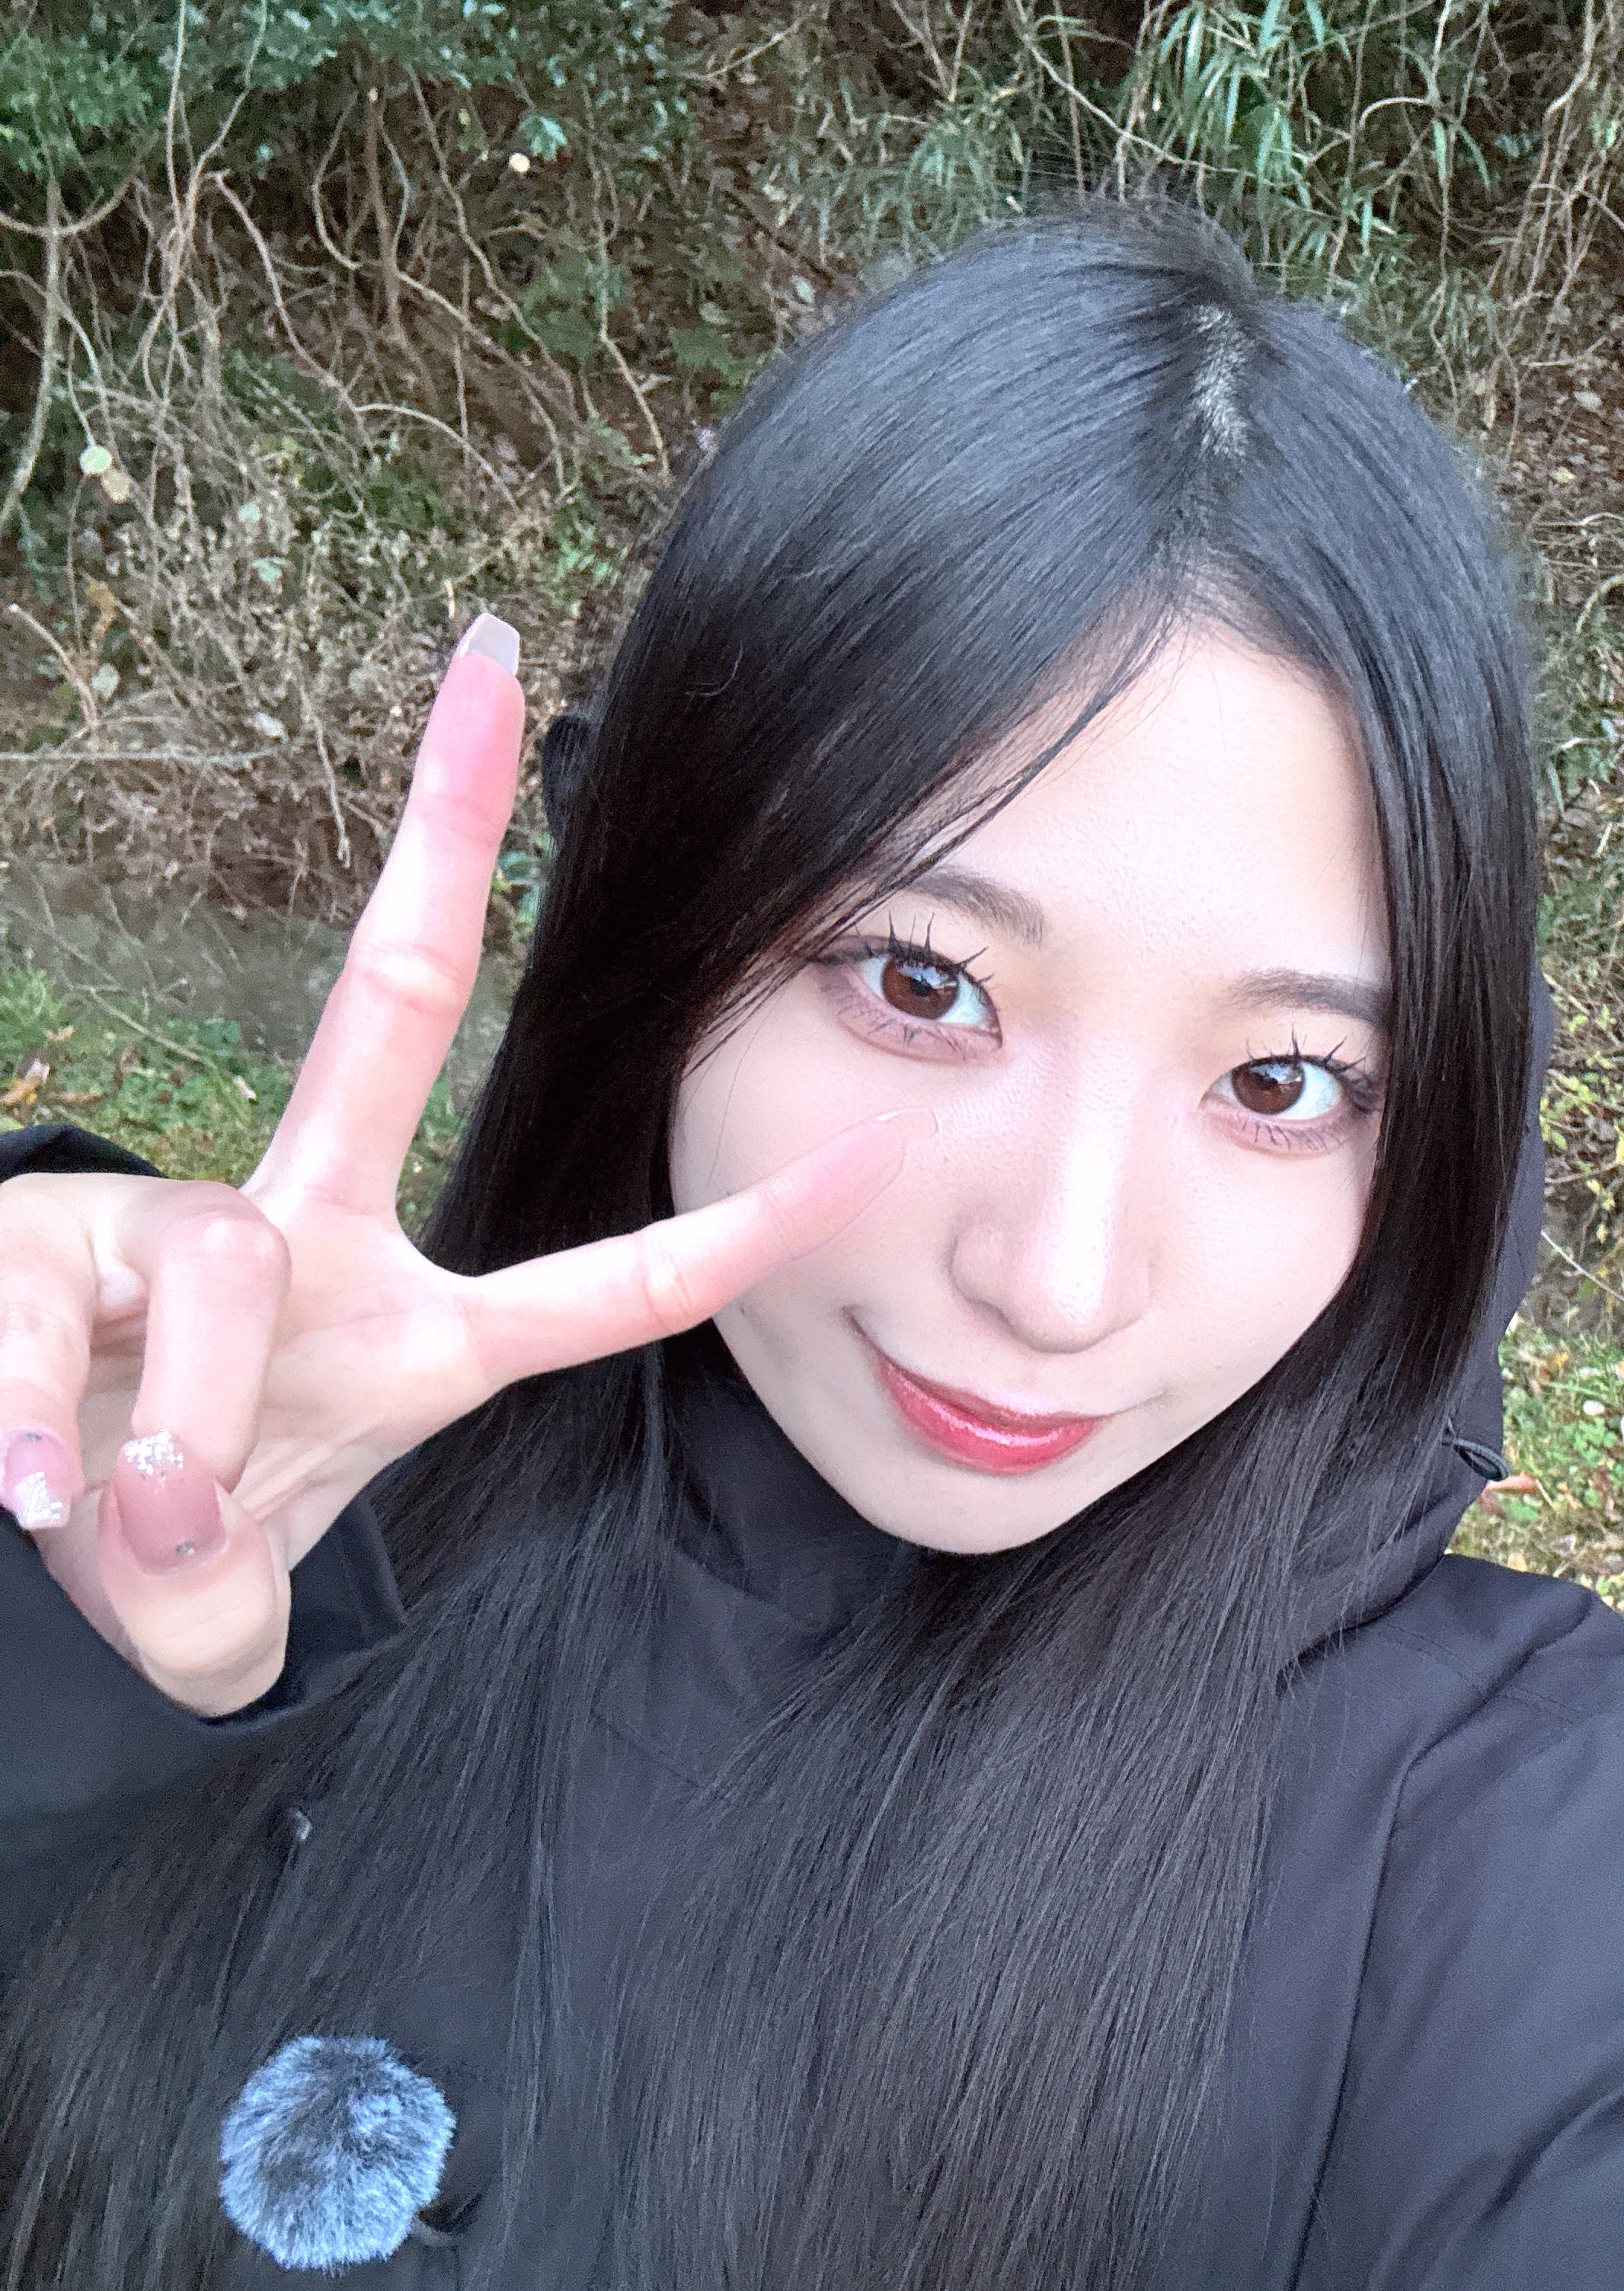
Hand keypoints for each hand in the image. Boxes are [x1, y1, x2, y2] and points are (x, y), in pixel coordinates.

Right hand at [0, 618, 915, 1716]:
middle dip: (439, 844)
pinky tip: (17, 1485)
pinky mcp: (25, 1244)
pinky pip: (48, 1316)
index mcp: (404, 1335)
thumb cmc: (145, 1567)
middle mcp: (296, 1238)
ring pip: (225, 1259)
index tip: (870, 1156)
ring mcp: (160, 1223)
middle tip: (484, 681)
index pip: (610, 1287)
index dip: (742, 1237)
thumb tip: (142, 1503)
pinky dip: (31, 1417)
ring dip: (186, 1419)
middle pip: (386, 1009)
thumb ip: (218, 1593)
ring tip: (123, 1520)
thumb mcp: (217, 1609)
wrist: (7, 1577)